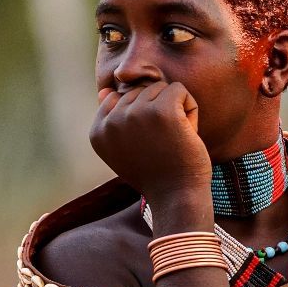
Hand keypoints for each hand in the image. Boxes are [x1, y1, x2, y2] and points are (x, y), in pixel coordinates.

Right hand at [90, 82, 211, 203]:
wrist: (176, 197)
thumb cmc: (156, 176)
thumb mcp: (126, 151)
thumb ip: (112, 122)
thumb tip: (105, 91)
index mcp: (97, 132)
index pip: (120, 99)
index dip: (142, 120)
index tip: (147, 147)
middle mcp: (112, 121)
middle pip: (141, 92)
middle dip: (158, 114)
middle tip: (162, 145)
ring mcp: (136, 113)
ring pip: (160, 88)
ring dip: (174, 112)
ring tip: (174, 140)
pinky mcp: (162, 109)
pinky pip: (179, 90)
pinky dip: (190, 110)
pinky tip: (187, 133)